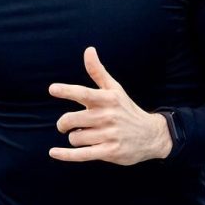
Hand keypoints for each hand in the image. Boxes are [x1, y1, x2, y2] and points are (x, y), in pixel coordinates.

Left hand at [48, 47, 171, 164]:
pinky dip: (65, 155)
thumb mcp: (115, 89)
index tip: (52, 89)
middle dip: (64, 123)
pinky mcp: (109, 152)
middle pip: (71, 119)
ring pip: (75, 138)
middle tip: (65, 125)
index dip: (67, 91)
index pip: (84, 93)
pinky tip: (53, 152)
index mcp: (107, 99)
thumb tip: (88, 50)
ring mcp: (109, 135)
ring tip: (86, 135)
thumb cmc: (127, 109)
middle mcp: (107, 116)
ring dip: (75, 138)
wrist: (152, 135)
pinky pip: (81, 155)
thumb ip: (98, 71)